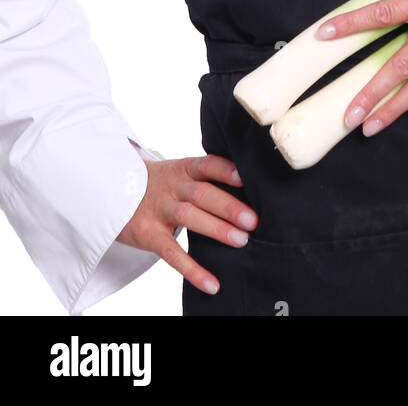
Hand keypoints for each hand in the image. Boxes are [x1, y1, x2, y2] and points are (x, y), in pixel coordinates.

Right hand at [116, 154, 257, 295]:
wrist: (114, 192)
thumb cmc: (160, 185)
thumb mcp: (179, 173)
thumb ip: (206, 180)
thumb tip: (249, 194)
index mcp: (183, 169)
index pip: (206, 165)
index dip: (225, 170)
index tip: (245, 177)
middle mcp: (173, 187)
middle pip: (201, 193)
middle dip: (228, 206)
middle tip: (253, 220)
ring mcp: (160, 210)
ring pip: (189, 217)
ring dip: (216, 229)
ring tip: (241, 240)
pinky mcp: (149, 235)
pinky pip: (172, 253)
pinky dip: (193, 269)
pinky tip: (212, 283)